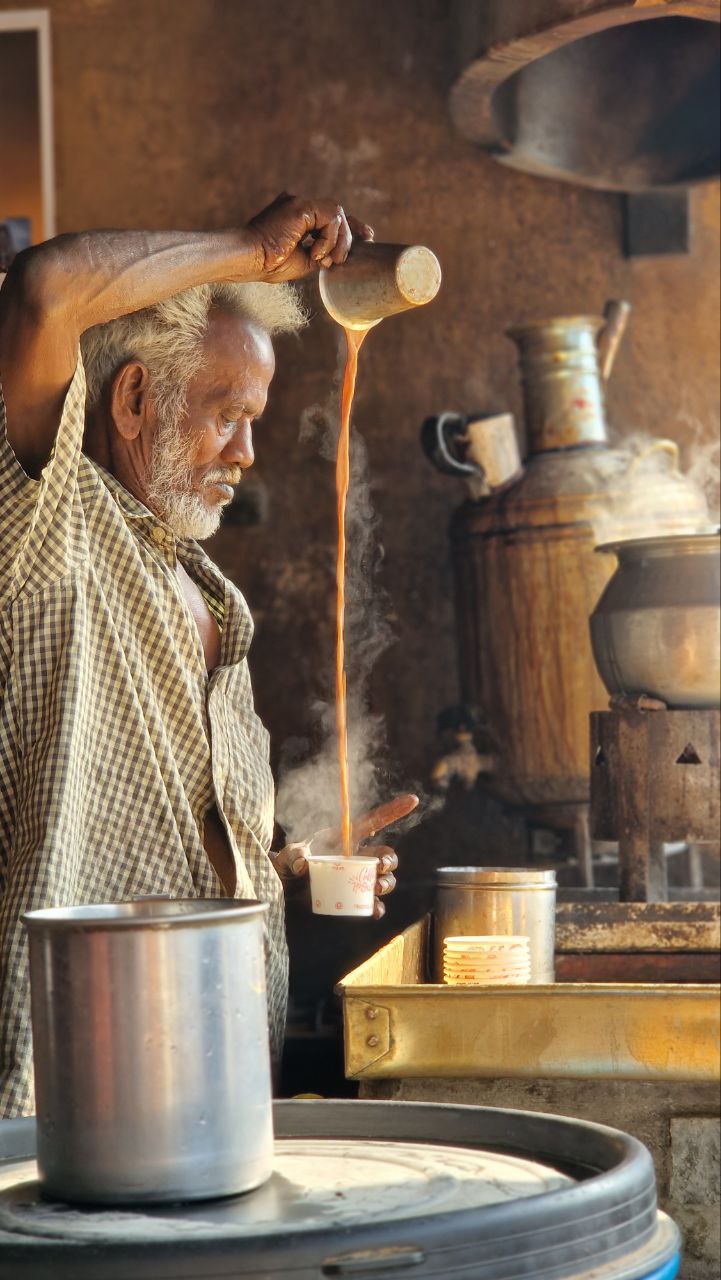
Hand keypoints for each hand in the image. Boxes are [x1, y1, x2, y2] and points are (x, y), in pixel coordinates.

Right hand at [247, 192, 373, 282]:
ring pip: (337, 214)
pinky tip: (316, 253)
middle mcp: (298, 205)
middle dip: (349, 236)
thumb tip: (338, 257)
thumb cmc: (267, 264)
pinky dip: (329, 239)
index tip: (368, 237)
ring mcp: (299, 202)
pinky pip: (330, 218)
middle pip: (337, 213)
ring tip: (326, 261)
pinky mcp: (301, 205)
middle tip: (339, 261)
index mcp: (296, 216)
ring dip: (339, 242)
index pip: (330, 216)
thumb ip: (320, 254)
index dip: (352, 227)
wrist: (248, 260)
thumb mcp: (302, 262)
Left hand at [272, 793, 417, 918]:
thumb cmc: (288, 865)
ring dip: (386, 882)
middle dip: (389, 860)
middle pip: (385, 854)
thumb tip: (302, 865)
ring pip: (383, 878)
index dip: (393, 810)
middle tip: (379, 866)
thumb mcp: (287, 856)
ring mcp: (356, 878)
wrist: (284, 889)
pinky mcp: (353, 898)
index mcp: (345, 838)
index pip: (372, 821)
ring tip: (376, 888)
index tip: (413, 800)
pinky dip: (377, 907)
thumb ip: (293, 855)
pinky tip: (374, 910)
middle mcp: (356, 857)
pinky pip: (373, 903)